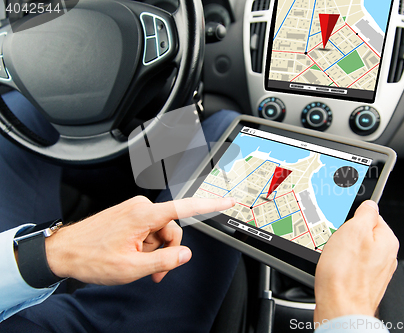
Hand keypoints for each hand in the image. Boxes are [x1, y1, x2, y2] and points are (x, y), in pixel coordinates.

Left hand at [45, 196, 234, 284]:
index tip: (227, 200)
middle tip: (156, 272)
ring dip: (155, 252)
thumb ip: (164, 260)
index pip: (184, 208)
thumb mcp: (132, 267)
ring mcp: (134, 211)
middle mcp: (140, 207)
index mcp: (143, 214)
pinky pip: (149, 231)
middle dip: (167, 252)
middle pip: (172, 229)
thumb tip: (185, 255)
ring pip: (160, 232)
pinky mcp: (129, 216)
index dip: (209, 205)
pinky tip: (133, 257)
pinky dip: (146, 247)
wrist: (63, 252)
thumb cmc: (91, 257)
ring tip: (139, 266)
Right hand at [314, 200, 398, 322]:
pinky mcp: (362, 284)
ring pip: (353, 252)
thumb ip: (365, 213)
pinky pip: (349, 267)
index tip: (342, 223)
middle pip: (361, 234)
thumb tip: (370, 204)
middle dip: (345, 236)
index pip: (371, 216)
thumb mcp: (353, 230)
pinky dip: (340, 267)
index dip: (353, 217)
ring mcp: (375, 272)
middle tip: (336, 242)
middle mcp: (385, 257)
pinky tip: (333, 271)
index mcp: (387, 240)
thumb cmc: (345, 274)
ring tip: (333, 259)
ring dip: (341, 253)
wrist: (339, 310)